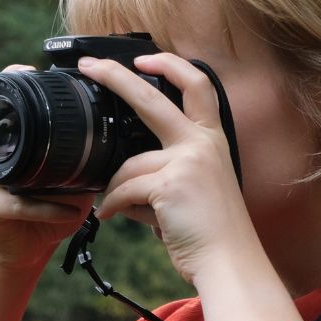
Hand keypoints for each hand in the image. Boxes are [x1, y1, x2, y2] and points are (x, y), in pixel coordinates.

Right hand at [0, 65, 94, 271]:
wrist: (26, 253)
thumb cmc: (50, 214)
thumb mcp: (74, 182)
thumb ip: (88, 159)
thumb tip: (122, 134)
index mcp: (16, 146)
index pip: (14, 106)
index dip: (22, 83)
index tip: (46, 74)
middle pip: (5, 125)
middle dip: (27, 117)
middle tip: (63, 118)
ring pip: (15, 166)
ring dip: (45, 174)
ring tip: (71, 178)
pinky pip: (22, 204)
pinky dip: (49, 209)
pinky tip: (69, 212)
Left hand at [80, 52, 260, 285]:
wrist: (229, 262)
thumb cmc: (211, 233)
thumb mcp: (194, 190)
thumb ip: (165, 171)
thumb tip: (120, 172)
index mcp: (213, 140)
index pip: (198, 85)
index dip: (171, 65)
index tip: (144, 58)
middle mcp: (202, 143)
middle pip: (151, 98)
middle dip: (116, 76)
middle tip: (91, 64)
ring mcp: (187, 161)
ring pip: (128, 164)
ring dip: (115, 188)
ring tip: (114, 207)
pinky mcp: (170, 184)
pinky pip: (124, 189)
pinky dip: (113, 205)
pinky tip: (110, 215)